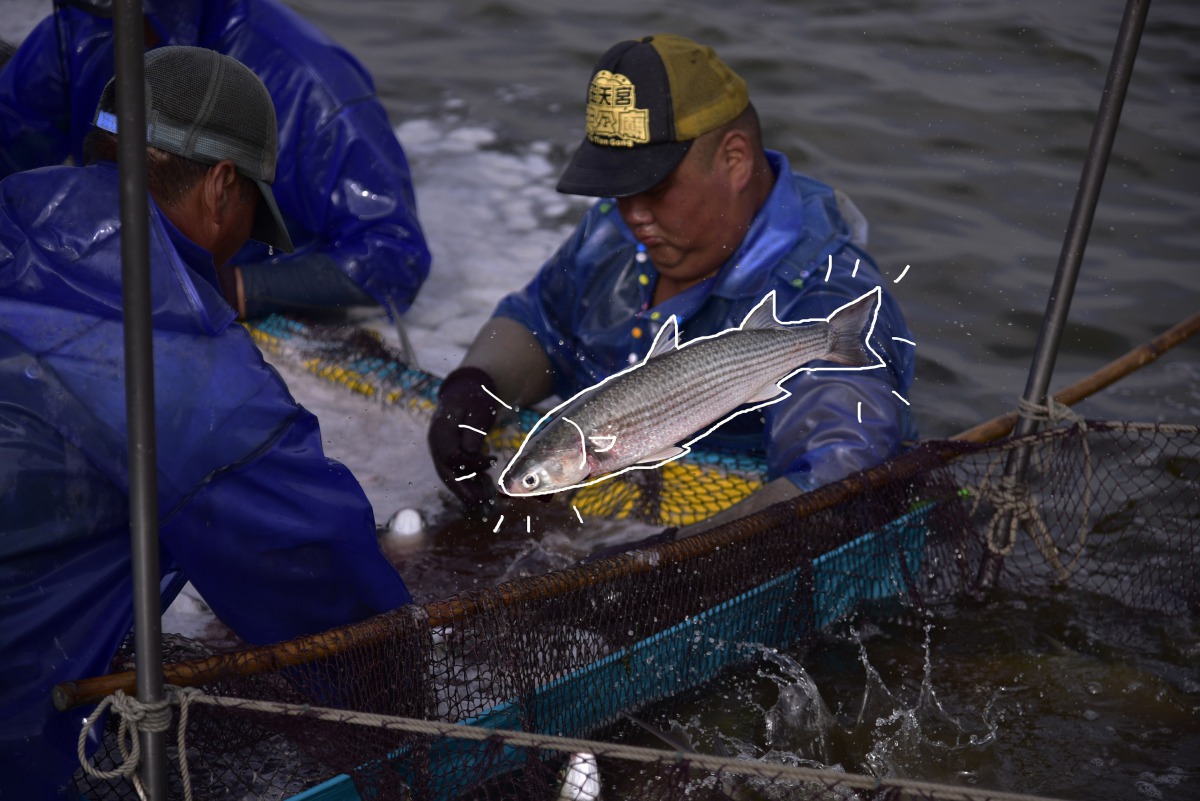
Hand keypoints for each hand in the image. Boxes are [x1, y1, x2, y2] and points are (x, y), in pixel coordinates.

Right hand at [428, 367, 502, 507]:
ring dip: (464, 488)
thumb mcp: (477, 410)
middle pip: (445, 472)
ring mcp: (439, 450)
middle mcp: (436, 444)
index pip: (452, 456)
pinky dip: (466, 480)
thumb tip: (470, 453)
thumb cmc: (473, 398)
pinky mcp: (447, 454)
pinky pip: (454, 471)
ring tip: (482, 500)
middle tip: (478, 502)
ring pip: (449, 475)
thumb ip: (473, 430)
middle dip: (461, 489)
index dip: (472, 463)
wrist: (463, 391)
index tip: (492, 460)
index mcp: (440, 432)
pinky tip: (482, 486)